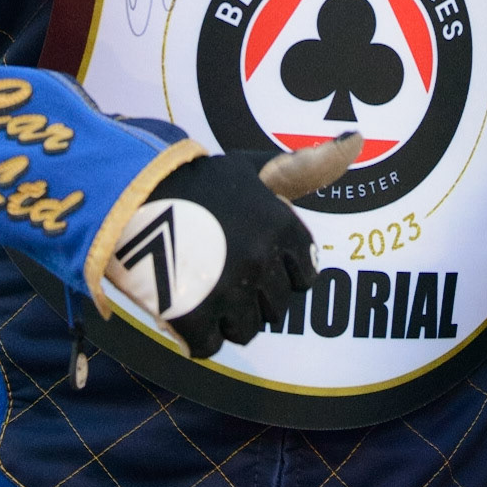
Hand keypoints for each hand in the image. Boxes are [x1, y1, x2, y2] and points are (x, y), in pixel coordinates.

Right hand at [107, 134, 360, 358]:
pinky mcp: (192, 317)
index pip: (305, 275)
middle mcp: (262, 261)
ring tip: (202, 288)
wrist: (129, 192)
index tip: (256, 260)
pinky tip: (182, 305)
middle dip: (254, 296)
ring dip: (226, 317)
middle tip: (223, 272)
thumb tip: (356, 140)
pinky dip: (196, 335)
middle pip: (277, 308)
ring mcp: (228, 291)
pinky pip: (210, 347)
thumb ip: (306, 167)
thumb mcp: (254, 168)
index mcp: (282, 226)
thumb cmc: (197, 180)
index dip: (281, 271)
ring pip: (247, 330)